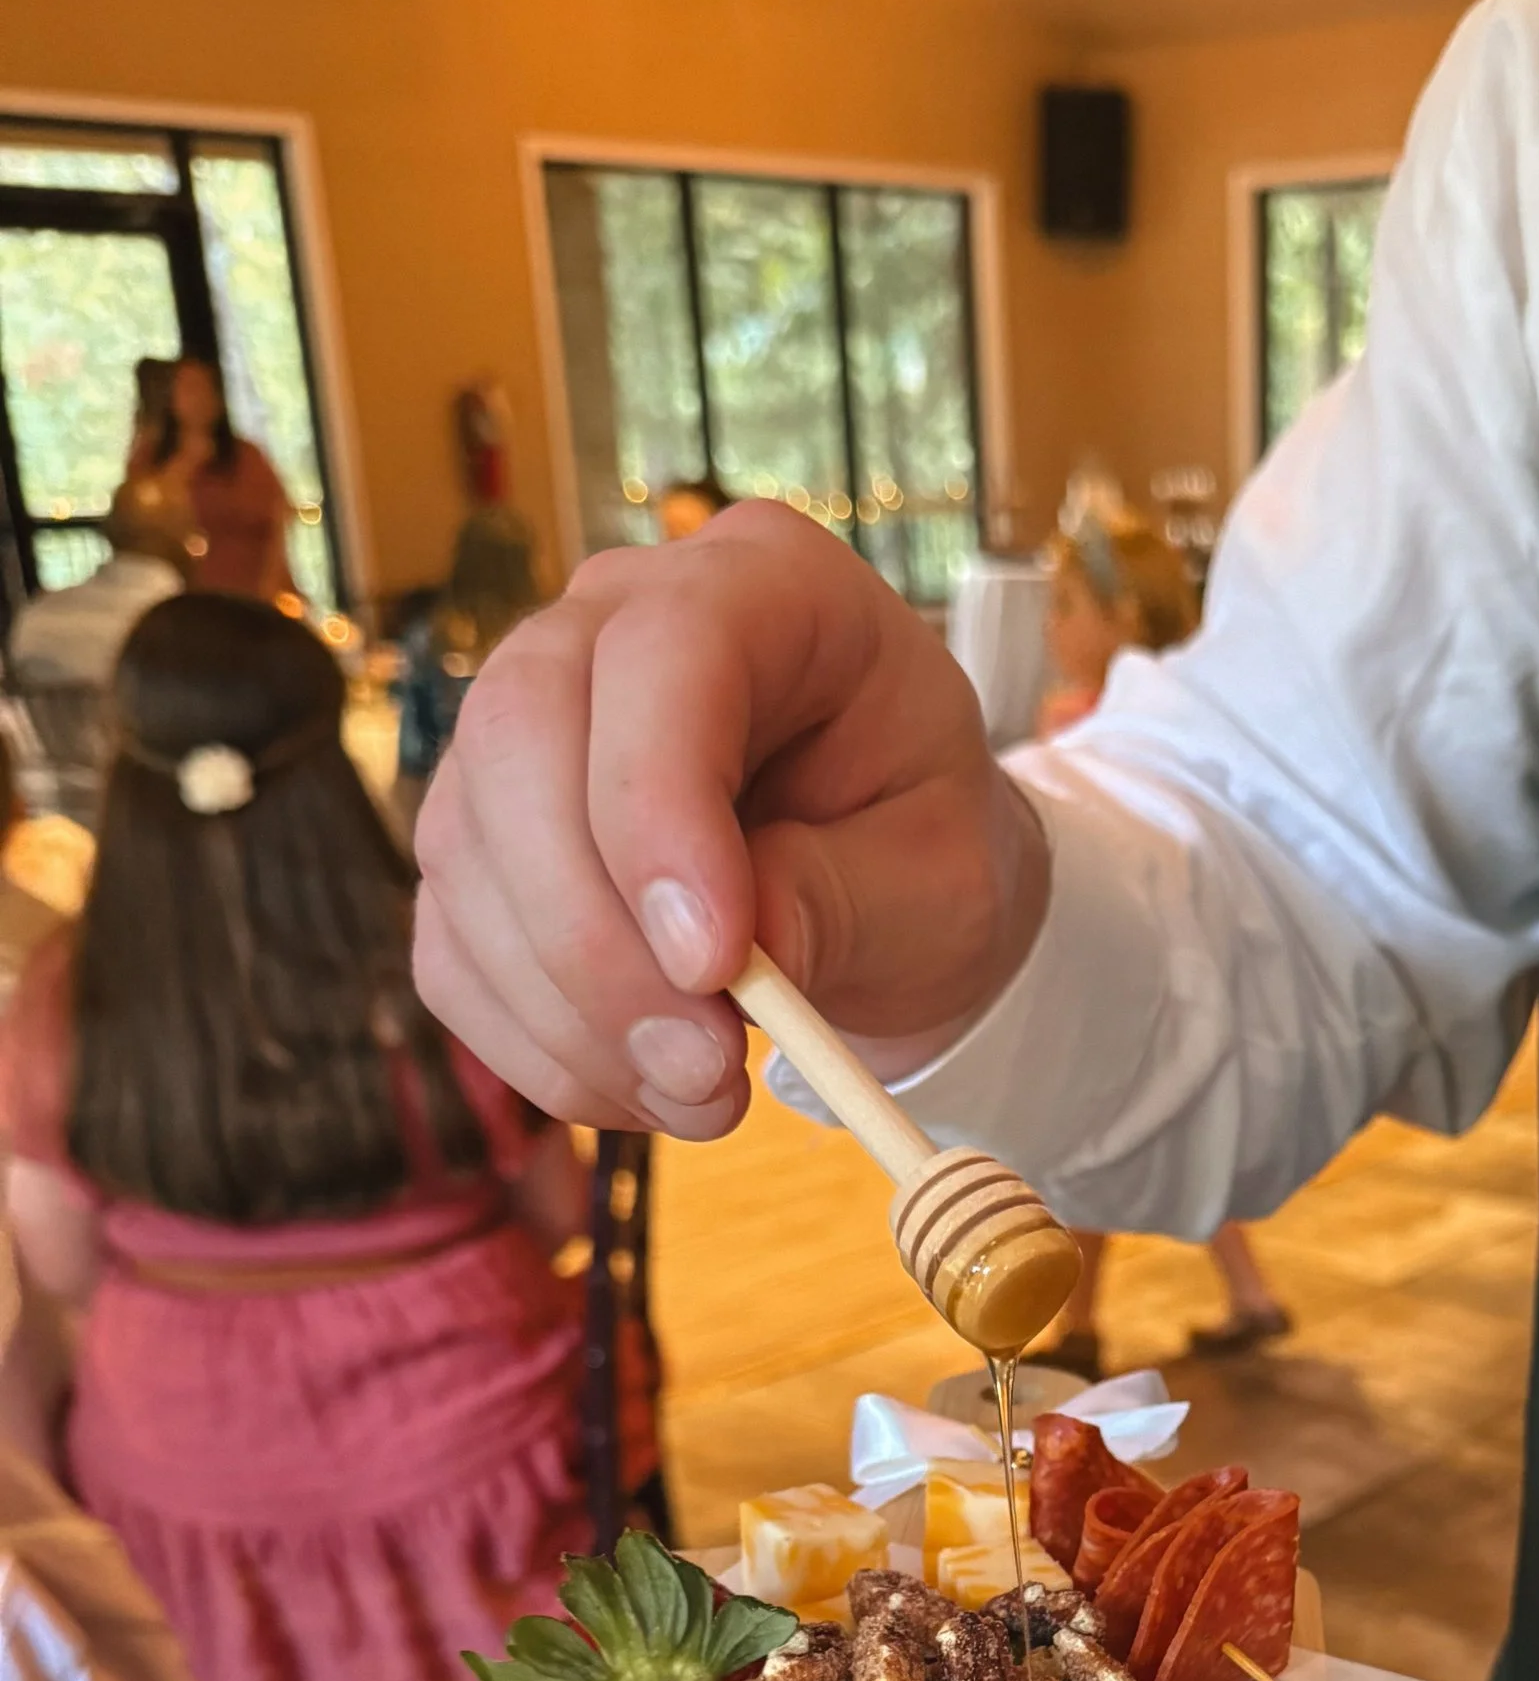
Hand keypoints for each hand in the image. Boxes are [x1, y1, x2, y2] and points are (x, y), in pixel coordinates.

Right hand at [411, 503, 1051, 1137]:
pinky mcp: (479, 840)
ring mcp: (525, 723)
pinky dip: (537, 1046)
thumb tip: (723, 966)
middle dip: (597, 937)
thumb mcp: (943, 879)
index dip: (659, 808)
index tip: (716, 965)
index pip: (663, 652)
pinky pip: (454, 948)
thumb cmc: (923, 848)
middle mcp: (614, 621)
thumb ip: (844, 900)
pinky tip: (642, 1087)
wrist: (886, 886)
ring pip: (469, 854)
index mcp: (766, 585)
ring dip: (573, 1014)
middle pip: (520, 738)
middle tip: (703, 1068)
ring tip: (703, 1095)